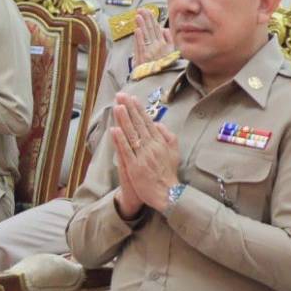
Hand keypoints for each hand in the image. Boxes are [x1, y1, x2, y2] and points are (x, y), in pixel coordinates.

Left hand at [110, 92, 178, 212]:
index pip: (148, 122)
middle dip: (129, 109)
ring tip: (117, 107)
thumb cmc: (169, 174)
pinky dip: (121, 140)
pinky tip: (115, 130)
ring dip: (124, 120)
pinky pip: (127, 151)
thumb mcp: (174, 152)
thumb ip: (168, 137)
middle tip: (121, 96)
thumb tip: (159, 124)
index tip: (132, 99)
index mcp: (160, 143)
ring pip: (132, 135)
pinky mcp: (135, 167)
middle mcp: (152, 147)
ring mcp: (143, 157)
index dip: (139, 110)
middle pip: (138, 125)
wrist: (168, 194)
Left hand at [132, 8, 171, 68]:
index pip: (157, 29)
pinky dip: (139, 38)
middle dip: (146, 19)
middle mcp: (157, 47)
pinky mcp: (143, 59)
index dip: (152, 19)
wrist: (160, 83)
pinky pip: (141, 47)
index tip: (148, 11)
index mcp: (164, 45)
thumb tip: (164, 28)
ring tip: (138, 16)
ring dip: (142, 25)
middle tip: (141, 9)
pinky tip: (137, 30)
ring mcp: (150, 53)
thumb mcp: (172, 53)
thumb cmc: (166, 68)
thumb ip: (169, 40)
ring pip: (146, 36)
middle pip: (151, 30)